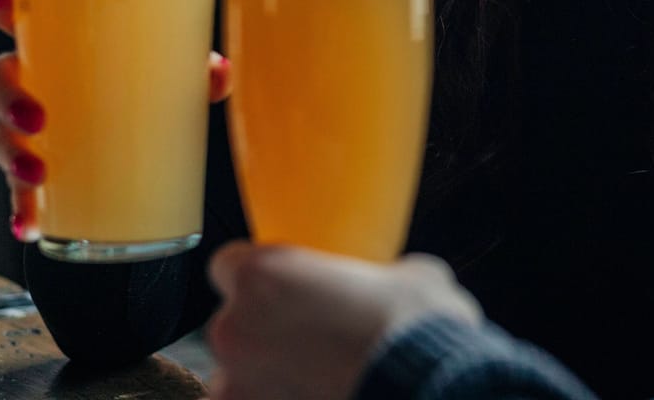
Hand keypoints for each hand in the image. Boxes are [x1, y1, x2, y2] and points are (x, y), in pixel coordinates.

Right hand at [0, 0, 231, 241]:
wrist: (153, 136)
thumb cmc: (153, 81)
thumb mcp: (175, 69)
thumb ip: (197, 67)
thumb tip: (219, 73)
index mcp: (61, 42)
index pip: (22, 15)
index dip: (1, 5)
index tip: (0, 4)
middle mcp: (37, 80)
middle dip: (7, 97)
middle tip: (35, 119)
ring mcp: (31, 127)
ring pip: (1, 134)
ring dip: (11, 156)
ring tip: (37, 175)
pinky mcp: (41, 168)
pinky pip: (19, 188)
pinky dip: (22, 207)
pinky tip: (28, 225)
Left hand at [206, 244, 481, 399]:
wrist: (425, 384)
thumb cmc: (414, 326)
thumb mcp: (400, 274)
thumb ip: (370, 274)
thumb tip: (386, 280)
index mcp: (261, 276)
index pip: (228, 265)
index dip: (257, 276)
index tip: (284, 286)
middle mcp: (235, 328)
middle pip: (232, 324)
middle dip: (265, 331)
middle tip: (313, 336)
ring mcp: (236, 385)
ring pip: (239, 375)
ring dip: (268, 374)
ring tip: (317, 376)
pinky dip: (278, 399)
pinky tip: (317, 395)